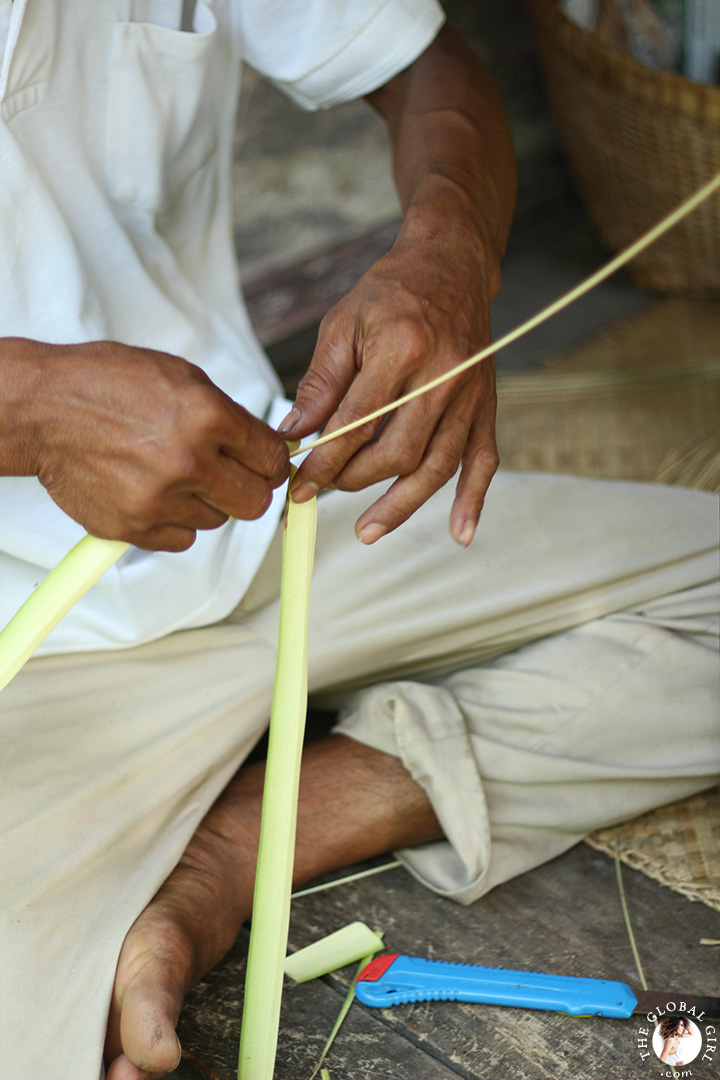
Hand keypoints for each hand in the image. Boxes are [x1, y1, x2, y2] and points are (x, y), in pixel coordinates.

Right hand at [9, 339, 288, 549]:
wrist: (43, 410)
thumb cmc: (107, 384)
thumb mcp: (179, 376)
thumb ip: (227, 415)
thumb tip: (262, 445)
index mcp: (207, 417)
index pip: (272, 459)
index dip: (271, 461)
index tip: (264, 462)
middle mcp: (188, 462)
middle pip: (255, 502)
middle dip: (248, 488)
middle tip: (229, 475)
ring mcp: (159, 500)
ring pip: (217, 520)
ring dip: (205, 502)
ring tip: (173, 474)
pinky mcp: (133, 527)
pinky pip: (182, 539)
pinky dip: (174, 522)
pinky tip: (154, 493)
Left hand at [279, 226, 498, 545]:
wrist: (452, 265)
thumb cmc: (391, 291)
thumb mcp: (342, 324)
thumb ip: (320, 384)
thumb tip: (294, 435)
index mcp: (401, 349)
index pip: (357, 424)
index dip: (324, 462)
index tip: (299, 485)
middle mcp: (443, 375)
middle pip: (397, 452)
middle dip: (354, 481)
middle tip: (323, 494)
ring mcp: (470, 393)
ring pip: (437, 465)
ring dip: (401, 505)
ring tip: (366, 532)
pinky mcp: (487, 405)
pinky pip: (484, 459)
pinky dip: (474, 500)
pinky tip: (459, 533)